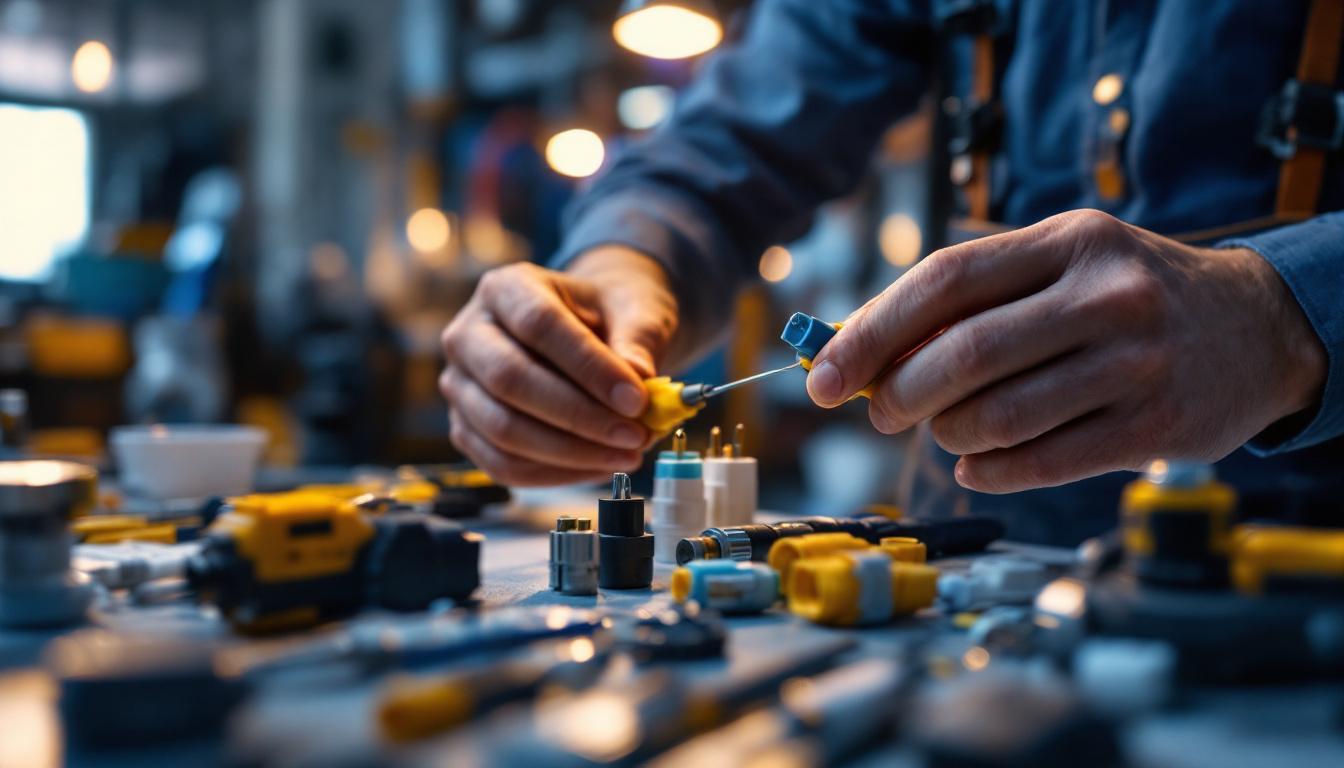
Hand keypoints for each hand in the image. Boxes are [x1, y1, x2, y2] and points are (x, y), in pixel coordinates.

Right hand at [439, 246, 678, 485]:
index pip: (539, 324)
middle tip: (635, 435)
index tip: (637, 399)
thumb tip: (640, 377)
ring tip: (627, 454)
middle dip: (578, 416)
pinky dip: (556, 474)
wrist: (589, 330)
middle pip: (509, 380)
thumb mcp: (634, 309)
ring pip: (502, 431)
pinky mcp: (465, 429)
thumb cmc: (608, 315)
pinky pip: (503, 465)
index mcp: (505, 288)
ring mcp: (460, 385)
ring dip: (571, 453)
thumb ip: (638, 338)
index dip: (588, 366)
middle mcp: (468, 334)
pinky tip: (600, 466)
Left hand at [807, 209, 1325, 492]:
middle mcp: (1105, 295)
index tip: (823, 376)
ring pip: (997, 417)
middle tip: (880, 411)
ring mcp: (1135, 363)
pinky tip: (977, 464)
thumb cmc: (1126, 296)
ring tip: (943, 431)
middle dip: (899, 394)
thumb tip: (858, 347)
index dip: (871, 331)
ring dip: (947, 435)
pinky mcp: (1154, 428)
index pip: (943, 280)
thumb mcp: (1061, 264)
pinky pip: (1040, 463)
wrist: (1258, 329)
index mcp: (1068, 241)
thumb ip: (970, 299)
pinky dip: (988, 472)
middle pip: (964, 354)